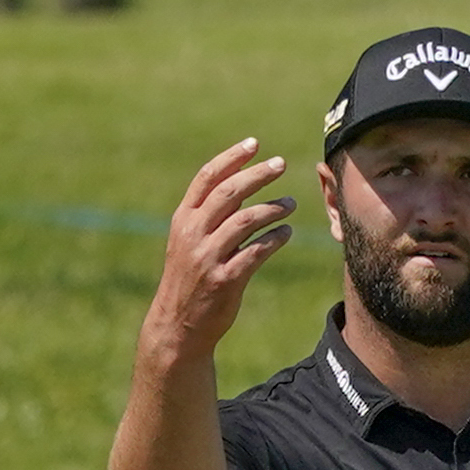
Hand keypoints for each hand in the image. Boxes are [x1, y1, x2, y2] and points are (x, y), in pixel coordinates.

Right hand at [144, 139, 294, 357]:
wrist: (178, 326)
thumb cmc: (189, 278)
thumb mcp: (189, 242)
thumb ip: (210, 215)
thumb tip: (241, 183)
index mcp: (183, 220)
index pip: (207, 178)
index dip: (231, 158)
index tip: (254, 144)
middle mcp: (193, 234)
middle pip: (229, 194)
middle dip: (257, 175)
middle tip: (281, 164)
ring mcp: (208, 257)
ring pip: (246, 220)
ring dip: (273, 208)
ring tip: (291, 203)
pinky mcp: (225, 280)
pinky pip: (257, 252)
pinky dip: (275, 239)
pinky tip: (287, 232)